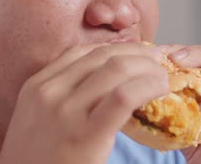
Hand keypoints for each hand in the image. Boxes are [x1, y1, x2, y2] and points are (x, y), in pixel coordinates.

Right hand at [0, 44, 168, 163]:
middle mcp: (48, 93)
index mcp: (37, 86)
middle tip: (158, 61)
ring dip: (148, 68)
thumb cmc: (39, 161)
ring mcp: (64, 112)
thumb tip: (105, 81)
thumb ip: (63, 96)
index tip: (137, 54)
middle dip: (138, 53)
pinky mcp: (85, 135)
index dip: (117, 48)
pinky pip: (123, 97)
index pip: (84, 52)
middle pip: (103, 56)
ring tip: (163, 76)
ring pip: (116, 69)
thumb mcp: (38, 119)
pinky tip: (160, 89)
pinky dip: (148, 86)